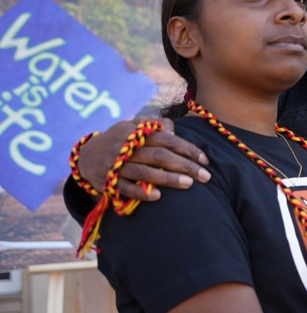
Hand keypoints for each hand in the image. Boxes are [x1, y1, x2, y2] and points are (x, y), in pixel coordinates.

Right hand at [77, 118, 210, 200]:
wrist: (85, 155)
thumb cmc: (120, 139)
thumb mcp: (134, 125)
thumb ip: (155, 125)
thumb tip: (174, 131)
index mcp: (136, 132)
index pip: (167, 139)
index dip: (187, 148)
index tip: (204, 160)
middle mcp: (126, 147)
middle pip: (159, 156)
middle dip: (184, 166)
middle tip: (205, 176)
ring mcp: (116, 165)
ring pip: (145, 172)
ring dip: (167, 179)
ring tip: (188, 184)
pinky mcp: (107, 181)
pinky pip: (125, 188)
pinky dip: (141, 193)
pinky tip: (158, 197)